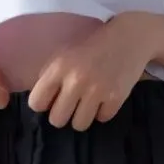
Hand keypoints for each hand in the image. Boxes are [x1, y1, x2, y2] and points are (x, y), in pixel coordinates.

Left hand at [28, 12, 156, 130]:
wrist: (128, 38)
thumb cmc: (91, 48)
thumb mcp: (64, 55)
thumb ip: (49, 77)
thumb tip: (39, 103)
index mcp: (58, 68)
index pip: (36, 103)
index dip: (43, 104)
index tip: (51, 100)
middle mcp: (75, 80)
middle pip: (57, 120)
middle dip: (63, 114)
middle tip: (71, 104)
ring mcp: (97, 90)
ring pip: (79, 125)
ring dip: (82, 116)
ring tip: (88, 103)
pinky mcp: (116, 98)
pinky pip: (101, 119)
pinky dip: (103, 111)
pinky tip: (105, 97)